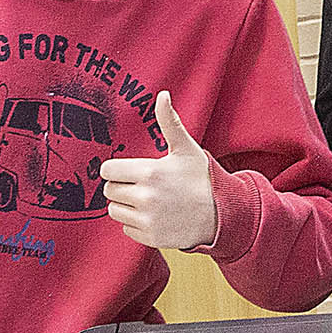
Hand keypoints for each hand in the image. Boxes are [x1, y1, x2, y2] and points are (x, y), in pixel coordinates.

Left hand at [99, 90, 220, 250]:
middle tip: (141, 186)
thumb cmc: (204, 179)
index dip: (116, 170)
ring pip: (115, 211)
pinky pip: (126, 229)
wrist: (224, 214)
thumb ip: (169, 122)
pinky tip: (154, 216)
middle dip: (121, 187)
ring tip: (147, 201)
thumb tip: (162, 94)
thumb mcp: (187, 148)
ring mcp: (148, 220)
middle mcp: (146, 197)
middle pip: (109, 191)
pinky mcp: (151, 238)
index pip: (108, 171)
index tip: (128, 171)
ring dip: (126, 206)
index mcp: (150, 172)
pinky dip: (136, 224)